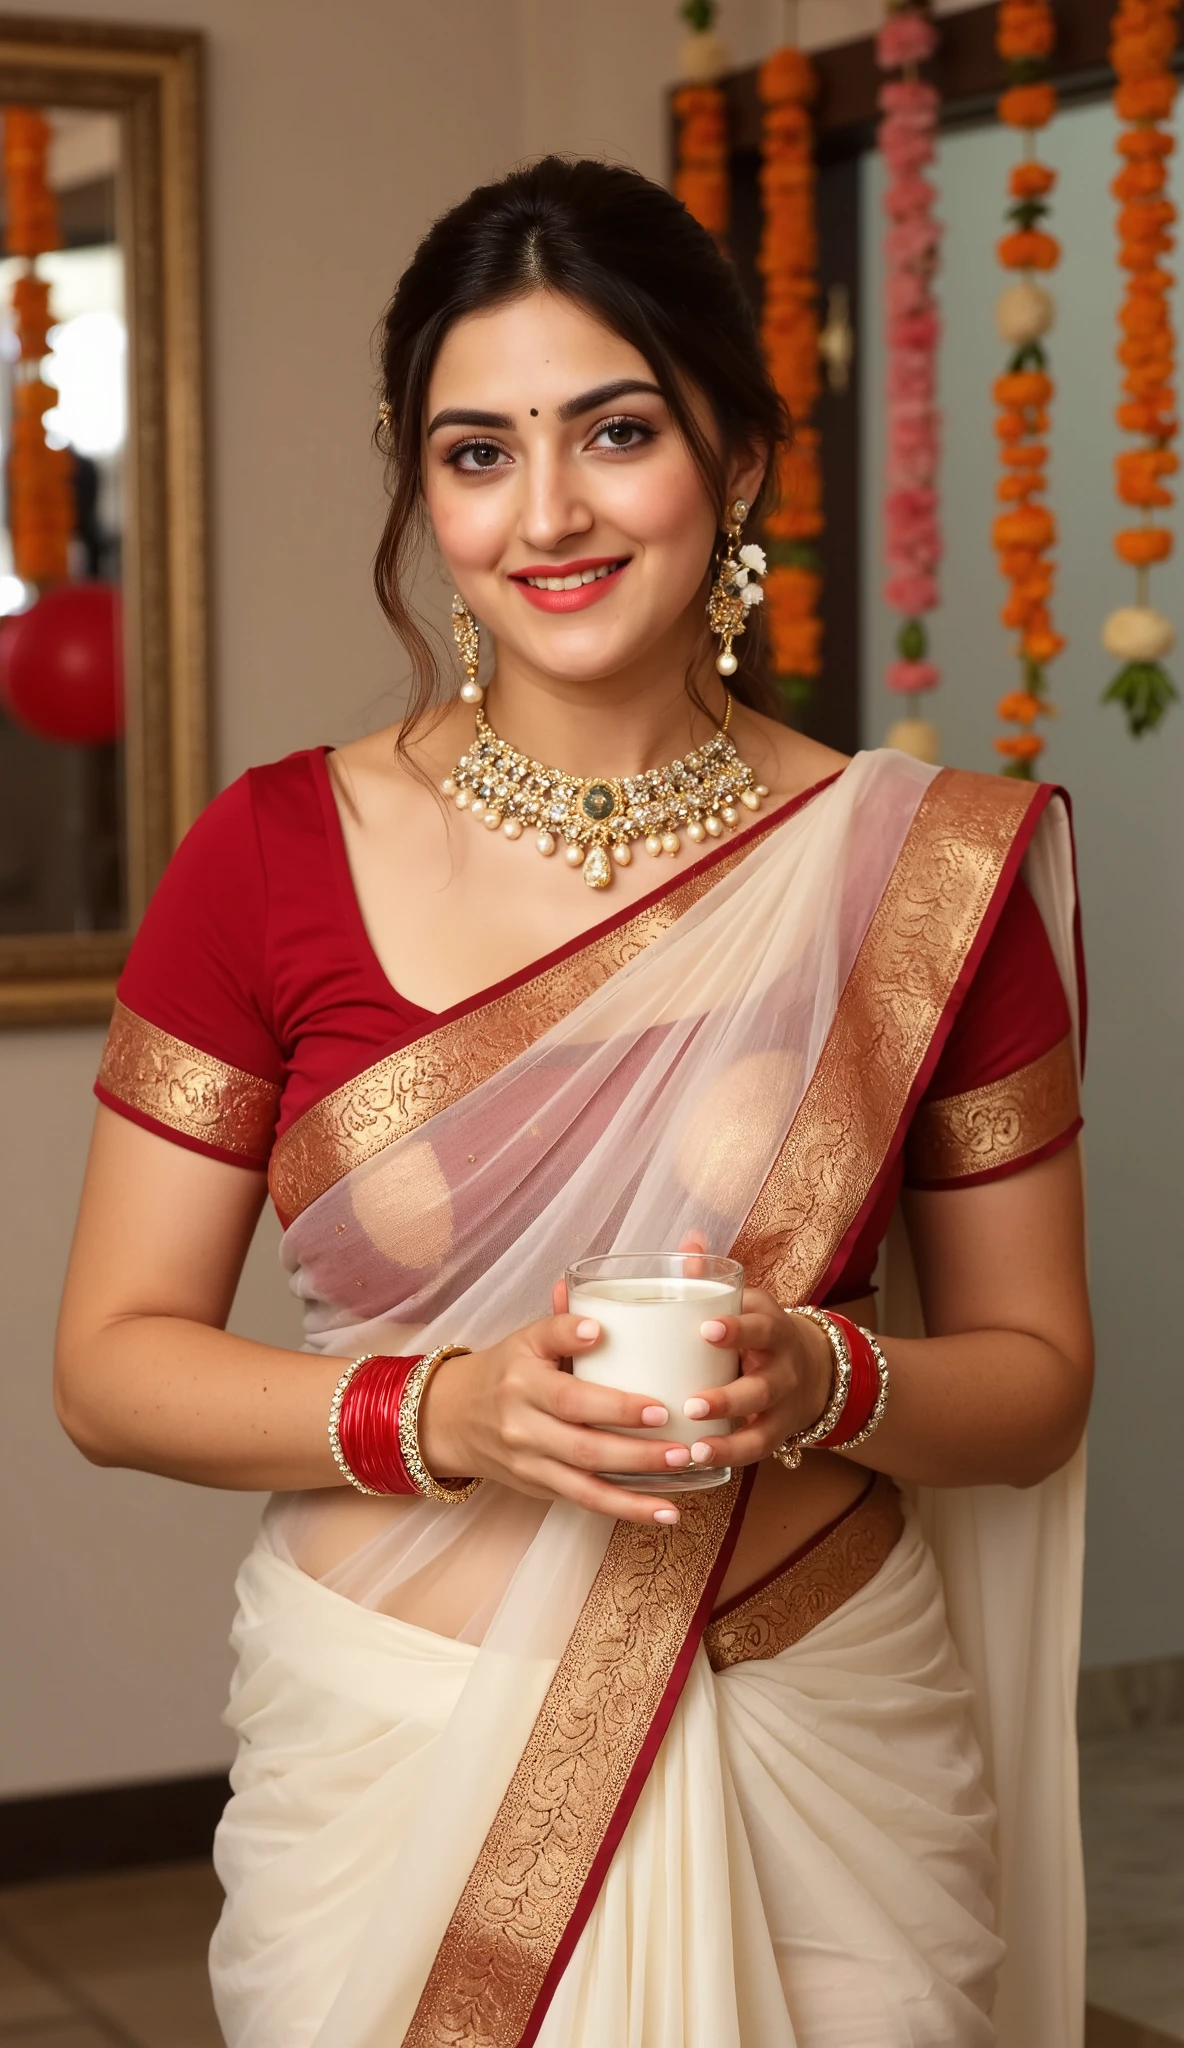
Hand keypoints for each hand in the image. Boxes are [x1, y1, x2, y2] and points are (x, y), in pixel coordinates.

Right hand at [417, 1312, 695, 1526]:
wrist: (452, 1416)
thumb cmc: (505, 1370)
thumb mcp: (525, 1339)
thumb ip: (562, 1326)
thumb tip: (601, 1322)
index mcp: (523, 1383)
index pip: (569, 1397)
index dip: (614, 1405)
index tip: (658, 1406)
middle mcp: (523, 1428)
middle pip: (583, 1447)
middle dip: (637, 1453)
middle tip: (684, 1448)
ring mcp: (530, 1464)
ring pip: (586, 1485)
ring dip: (638, 1492)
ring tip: (681, 1487)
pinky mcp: (538, 1488)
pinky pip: (584, 1502)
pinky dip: (625, 1510)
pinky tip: (663, 1512)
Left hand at [677, 1289, 834, 1473]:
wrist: (815, 1367)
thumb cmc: (758, 1330)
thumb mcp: (746, 1301)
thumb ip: (714, 1278)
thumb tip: (690, 1241)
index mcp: (771, 1326)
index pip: (761, 1325)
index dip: (737, 1328)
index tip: (707, 1329)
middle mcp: (783, 1366)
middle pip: (763, 1385)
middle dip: (729, 1397)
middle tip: (692, 1404)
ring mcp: (783, 1403)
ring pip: (762, 1424)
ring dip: (729, 1438)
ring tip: (695, 1447)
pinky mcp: (778, 1430)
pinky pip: (758, 1447)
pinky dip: (732, 1455)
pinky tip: (701, 1457)